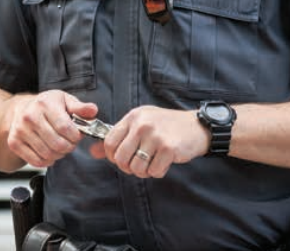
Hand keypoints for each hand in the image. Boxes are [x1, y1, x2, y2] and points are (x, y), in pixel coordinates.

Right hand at [7, 90, 97, 167]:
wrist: (21, 108)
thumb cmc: (46, 105)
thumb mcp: (64, 100)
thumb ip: (80, 107)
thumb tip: (93, 110)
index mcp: (44, 104)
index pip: (65, 128)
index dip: (75, 136)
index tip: (77, 136)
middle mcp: (30, 116)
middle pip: (57, 144)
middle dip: (69, 147)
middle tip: (70, 143)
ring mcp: (20, 130)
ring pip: (47, 154)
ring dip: (59, 155)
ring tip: (59, 146)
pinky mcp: (14, 143)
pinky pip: (36, 161)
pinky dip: (46, 161)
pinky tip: (49, 152)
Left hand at [88, 106, 207, 177]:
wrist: (197, 127)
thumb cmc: (166, 127)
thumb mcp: (141, 125)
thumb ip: (118, 138)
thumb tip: (92, 152)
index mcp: (133, 117)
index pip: (109, 142)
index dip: (112, 156)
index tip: (121, 159)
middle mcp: (142, 125)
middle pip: (121, 158)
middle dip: (128, 168)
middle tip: (138, 165)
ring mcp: (155, 136)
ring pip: (136, 168)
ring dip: (144, 172)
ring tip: (152, 163)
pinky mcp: (168, 148)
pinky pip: (154, 171)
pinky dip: (158, 172)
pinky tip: (164, 162)